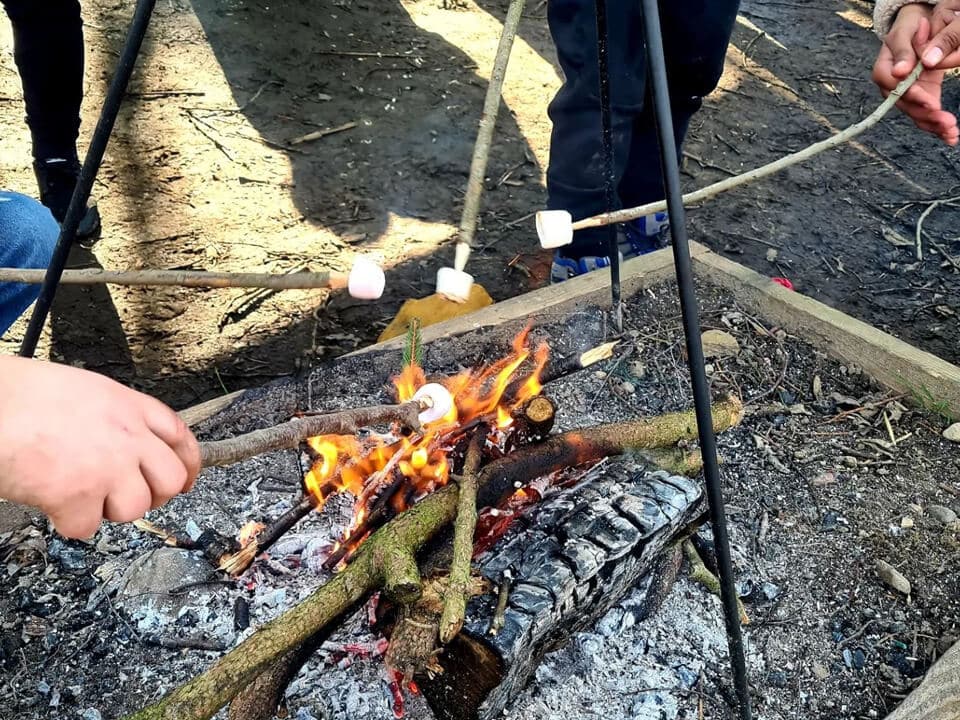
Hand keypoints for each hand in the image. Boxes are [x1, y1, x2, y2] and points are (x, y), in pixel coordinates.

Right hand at [0, 357, 200, 538]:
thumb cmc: (25, 397)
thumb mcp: (90, 391)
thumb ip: (119, 419)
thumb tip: (136, 446)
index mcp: (130, 407)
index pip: (180, 438)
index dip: (188, 464)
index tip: (186, 480)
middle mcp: (128, 437)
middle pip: (171, 480)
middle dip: (152, 493)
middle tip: (124, 493)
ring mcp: (107, 467)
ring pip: (134, 508)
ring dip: (107, 509)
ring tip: (78, 489)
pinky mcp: (78, 495)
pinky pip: (87, 527)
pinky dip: (69, 521)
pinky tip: (53, 500)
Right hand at [872, 3, 958, 144]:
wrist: (918, 27)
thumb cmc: (909, 27)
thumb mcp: (905, 32)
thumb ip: (903, 51)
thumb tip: (899, 72)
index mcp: (884, 70)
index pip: (894, 87)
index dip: (911, 95)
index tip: (929, 101)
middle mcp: (892, 87)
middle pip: (906, 105)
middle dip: (926, 116)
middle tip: (945, 121)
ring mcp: (906, 94)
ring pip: (916, 114)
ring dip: (933, 126)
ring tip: (951, 133)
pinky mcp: (921, 97)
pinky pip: (926, 114)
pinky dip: (937, 126)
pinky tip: (950, 136)